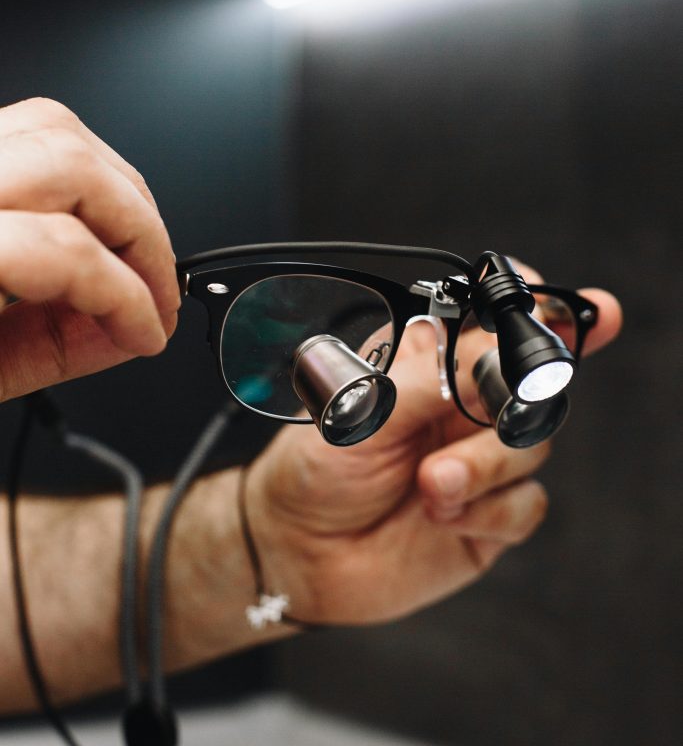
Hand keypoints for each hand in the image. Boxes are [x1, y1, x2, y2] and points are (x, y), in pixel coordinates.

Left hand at [0, 98, 179, 402]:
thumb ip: (52, 351)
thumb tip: (131, 331)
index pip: (66, 250)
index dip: (129, 297)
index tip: (150, 332)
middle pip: (74, 163)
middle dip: (142, 232)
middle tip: (158, 290)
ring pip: (57, 126)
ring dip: (117, 190)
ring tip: (132, 252)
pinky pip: (30, 131)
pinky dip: (76, 172)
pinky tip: (86, 223)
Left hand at [247, 272, 621, 624]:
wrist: (296, 552)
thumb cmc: (315, 468)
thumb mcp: (363, 409)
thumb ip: (433, 379)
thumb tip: (496, 350)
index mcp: (433, 361)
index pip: (498, 321)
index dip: (537, 307)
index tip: (558, 307)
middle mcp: (465, 404)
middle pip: (534, 380)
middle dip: (525, 390)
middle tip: (492, 405)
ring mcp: (482, 458)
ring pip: (533, 443)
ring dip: (486, 463)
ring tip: (431, 483)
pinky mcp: (492, 515)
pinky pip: (528, 504)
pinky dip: (489, 511)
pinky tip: (442, 516)